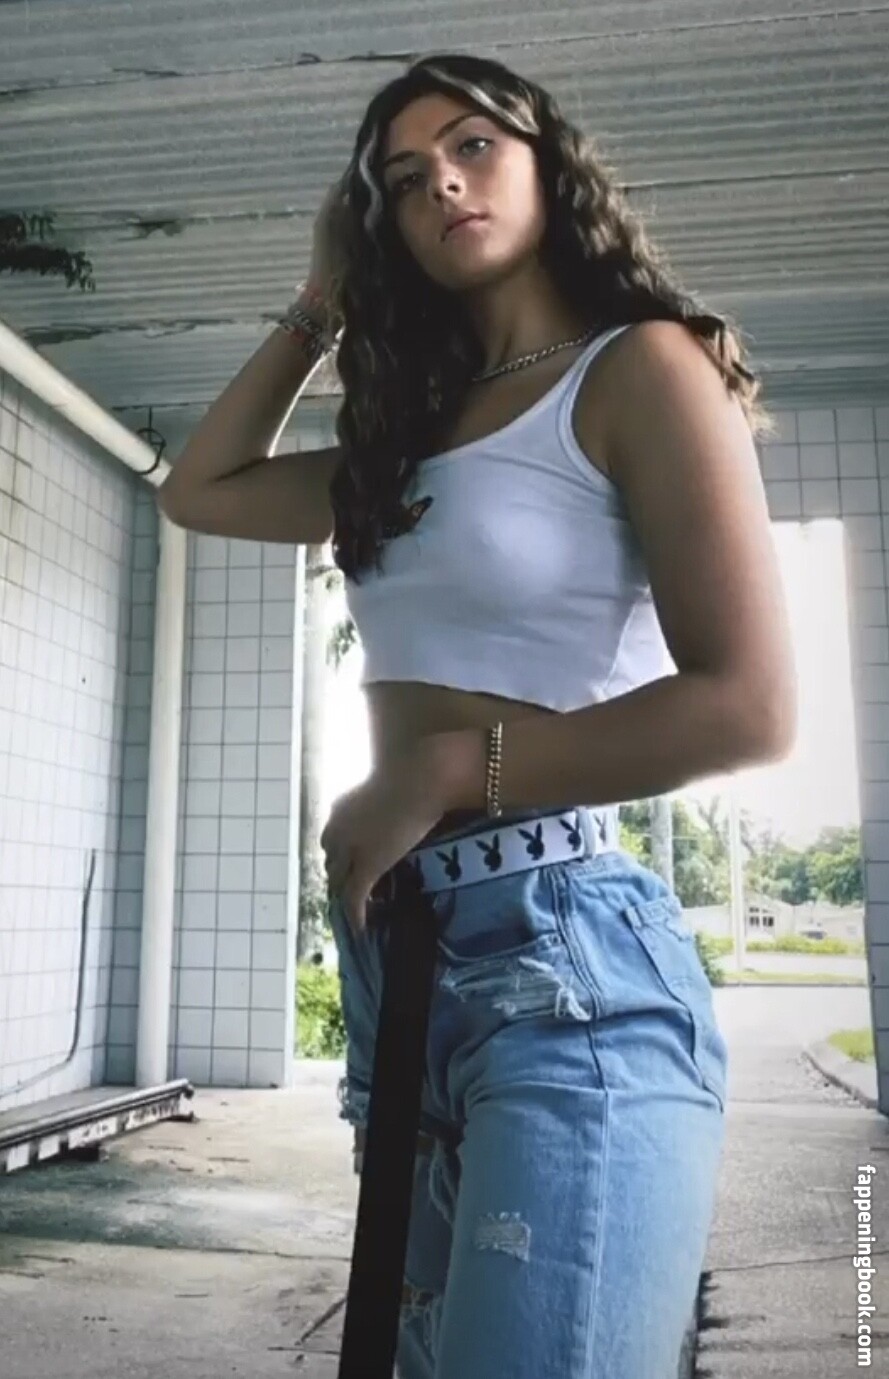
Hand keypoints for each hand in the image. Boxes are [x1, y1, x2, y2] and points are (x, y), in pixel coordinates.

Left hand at [319, 730, 483, 933]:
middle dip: (341, 877)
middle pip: (332, 862)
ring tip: (358, 908)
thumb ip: (386, 806)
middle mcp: (338, 827)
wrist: (423, 778)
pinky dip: (356, 914)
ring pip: (339, 880)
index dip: (341, 858)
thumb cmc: (418, 775)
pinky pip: (355, 896)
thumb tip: (402, 810)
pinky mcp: (367, 866)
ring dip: (346, 894)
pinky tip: (361, 927)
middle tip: (354, 892)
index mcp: (341, 808)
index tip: (351, 867)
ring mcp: (351, 848)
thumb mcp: (392, 791)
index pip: (332, 841)